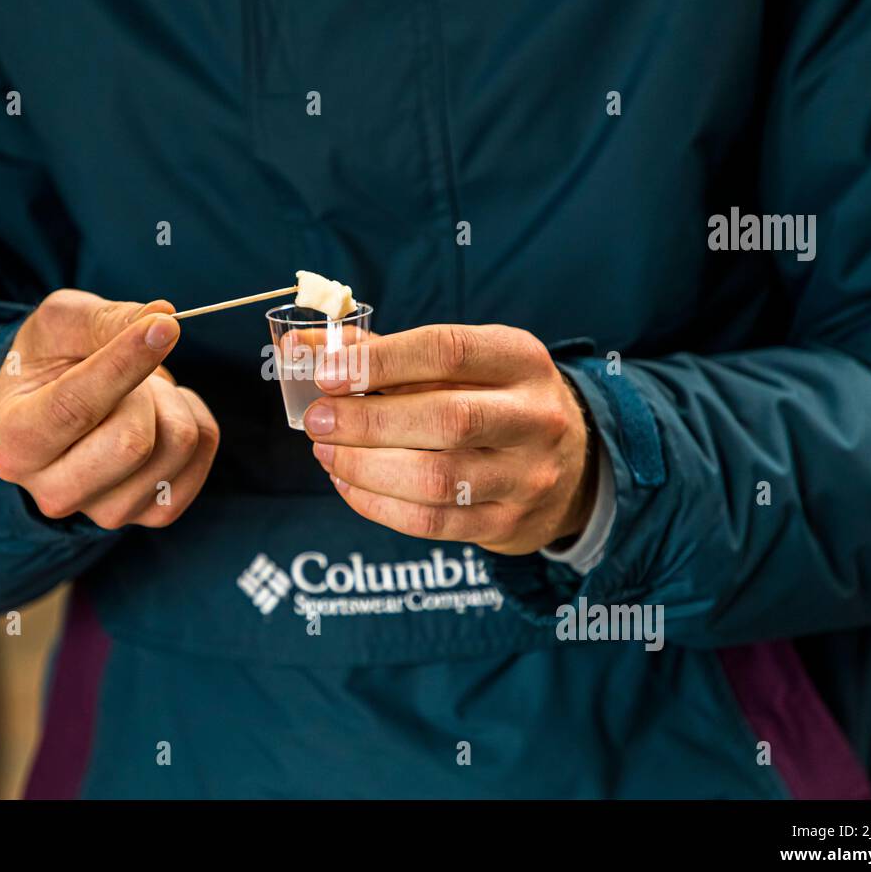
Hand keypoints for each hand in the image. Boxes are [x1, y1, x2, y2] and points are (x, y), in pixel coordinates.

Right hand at [0, 289, 218, 528]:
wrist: (58, 406)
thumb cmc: (53, 358)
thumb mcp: (61, 322)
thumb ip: (103, 319)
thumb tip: (161, 317)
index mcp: (12, 444)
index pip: (76, 409)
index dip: (124, 364)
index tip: (162, 326)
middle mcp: (52, 492)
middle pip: (133, 442)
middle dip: (145, 388)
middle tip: (129, 374)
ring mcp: (105, 513)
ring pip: (177, 444)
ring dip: (170, 399)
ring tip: (138, 394)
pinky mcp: (152, 513)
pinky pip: (203, 452)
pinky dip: (195, 417)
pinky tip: (161, 414)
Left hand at [304, 324, 596, 555]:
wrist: (569, 464)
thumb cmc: (491, 399)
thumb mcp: (461, 363)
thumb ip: (382, 353)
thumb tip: (300, 348)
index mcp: (521, 359)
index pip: (448, 351)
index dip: (381, 362)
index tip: (327, 373)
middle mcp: (535, 417)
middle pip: (445, 420)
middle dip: (367, 422)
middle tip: (318, 420)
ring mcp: (526, 476)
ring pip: (436, 479)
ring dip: (365, 467)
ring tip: (326, 453)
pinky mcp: (509, 523)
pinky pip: (432, 522)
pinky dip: (378, 504)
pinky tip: (349, 485)